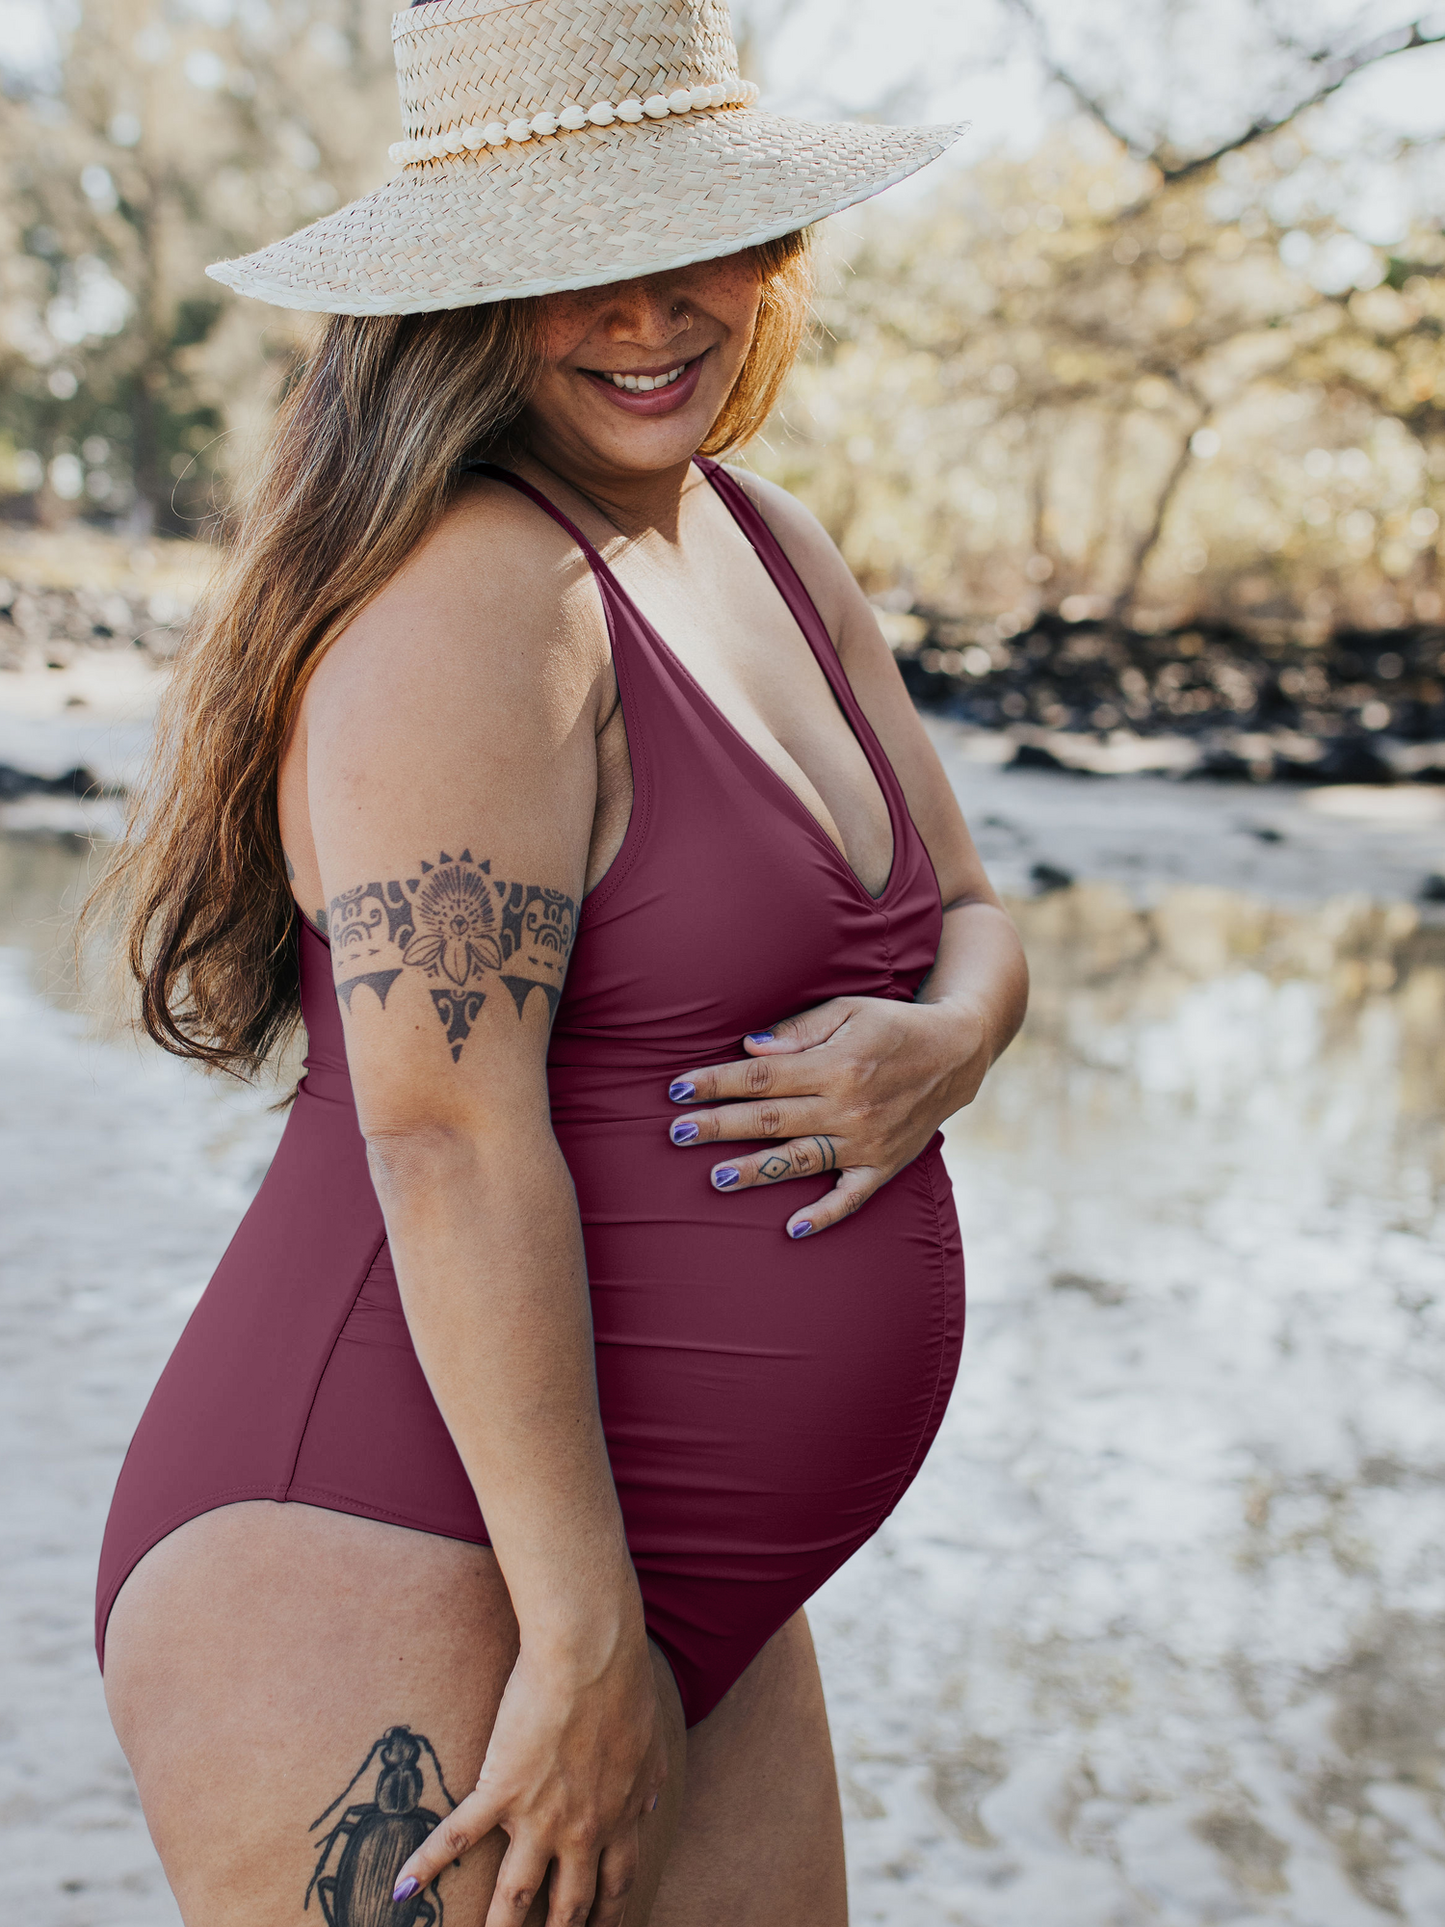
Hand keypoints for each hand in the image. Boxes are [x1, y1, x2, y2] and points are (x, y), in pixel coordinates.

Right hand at [392, 1625, 665, 1926]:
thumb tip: (647, 1806)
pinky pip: (458, 1837)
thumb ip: (646, 1783)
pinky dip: (426, 1864)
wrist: (593, 1656)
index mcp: (619, 1819)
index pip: (613, 1888)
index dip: (604, 1918)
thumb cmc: (626, 1688)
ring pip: (514, 1897)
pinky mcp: (501, 1789)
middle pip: (568, 1907)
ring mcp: (539, 1816)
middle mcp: (581, 1831)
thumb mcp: (651, 1744)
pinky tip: (402, 1889)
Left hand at [666, 995, 989, 1236]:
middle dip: (721, 1125)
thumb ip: (799, 1032)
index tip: (678, 1088)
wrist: (957, 1053)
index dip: (717, 1082)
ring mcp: (866, 1140)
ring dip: (757, 1170)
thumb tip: (751, 1049)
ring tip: (717, 1178)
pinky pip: (851, 1197)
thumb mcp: (848, 1011)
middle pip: (771, 1118)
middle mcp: (848, 1106)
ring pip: (800, 1159)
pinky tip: (792, 1229)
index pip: (762, 1077)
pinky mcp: (883, 1164)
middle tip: (677, 1133)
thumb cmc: (892, 1024)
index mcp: (835, 1065)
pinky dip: (823, 1214)